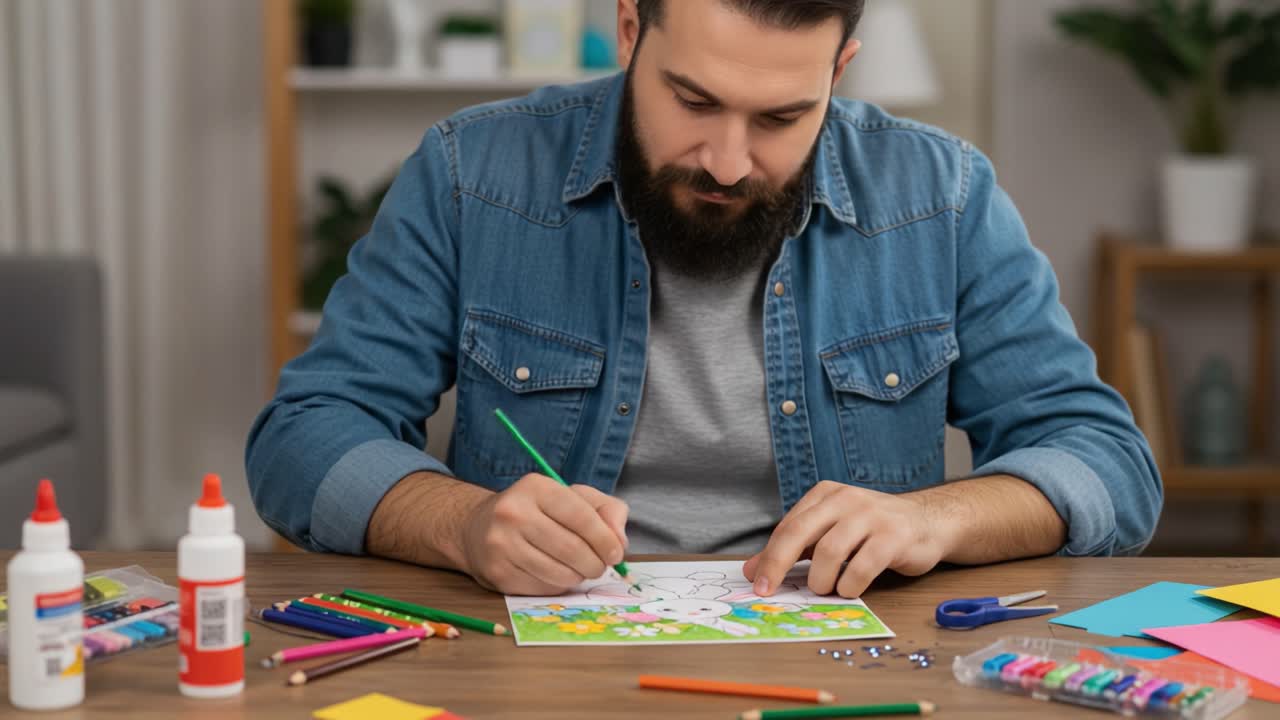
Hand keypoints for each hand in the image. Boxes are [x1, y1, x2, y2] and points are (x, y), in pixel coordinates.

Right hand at [460, 473, 628, 595]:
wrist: (479, 528)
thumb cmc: (536, 511)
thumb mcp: (572, 497)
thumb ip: (606, 510)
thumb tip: (620, 542)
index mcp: (536, 487)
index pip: (581, 516)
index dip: (605, 539)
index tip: (616, 553)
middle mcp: (513, 513)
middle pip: (571, 549)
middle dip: (595, 564)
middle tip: (599, 567)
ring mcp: (501, 544)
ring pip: (558, 573)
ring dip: (578, 577)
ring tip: (578, 569)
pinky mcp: (497, 572)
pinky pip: (542, 587)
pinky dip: (557, 585)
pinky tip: (554, 573)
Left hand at [743, 481, 950, 598]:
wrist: (928, 521)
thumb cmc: (873, 530)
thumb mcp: (831, 531)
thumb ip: (795, 548)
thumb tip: (752, 570)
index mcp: (825, 495)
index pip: (788, 526)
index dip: (769, 557)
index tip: (756, 583)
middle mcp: (845, 499)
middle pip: (800, 532)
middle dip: (778, 564)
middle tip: (769, 591)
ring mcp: (871, 515)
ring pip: (829, 550)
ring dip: (821, 579)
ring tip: (826, 590)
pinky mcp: (894, 535)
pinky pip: (862, 566)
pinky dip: (850, 585)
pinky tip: (850, 590)